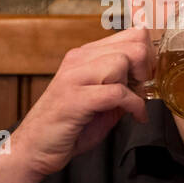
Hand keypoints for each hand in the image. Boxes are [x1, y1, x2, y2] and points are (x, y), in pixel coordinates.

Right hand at [5, 23, 155, 181]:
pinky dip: (134, 106)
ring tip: (134, 104)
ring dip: (136, 86)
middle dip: (147, 68)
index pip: (131, 34)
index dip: (149, 55)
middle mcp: (79, 60)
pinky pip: (116, 92)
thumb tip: (147, 83)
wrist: (34, 148)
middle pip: (132, 44)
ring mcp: (75, 77)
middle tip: (143, 89)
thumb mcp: (100, 101)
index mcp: (85, 55)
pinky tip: (135, 116)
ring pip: (121, 63)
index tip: (148, 76)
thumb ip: (121, 87)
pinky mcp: (75, 98)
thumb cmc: (67, 126)